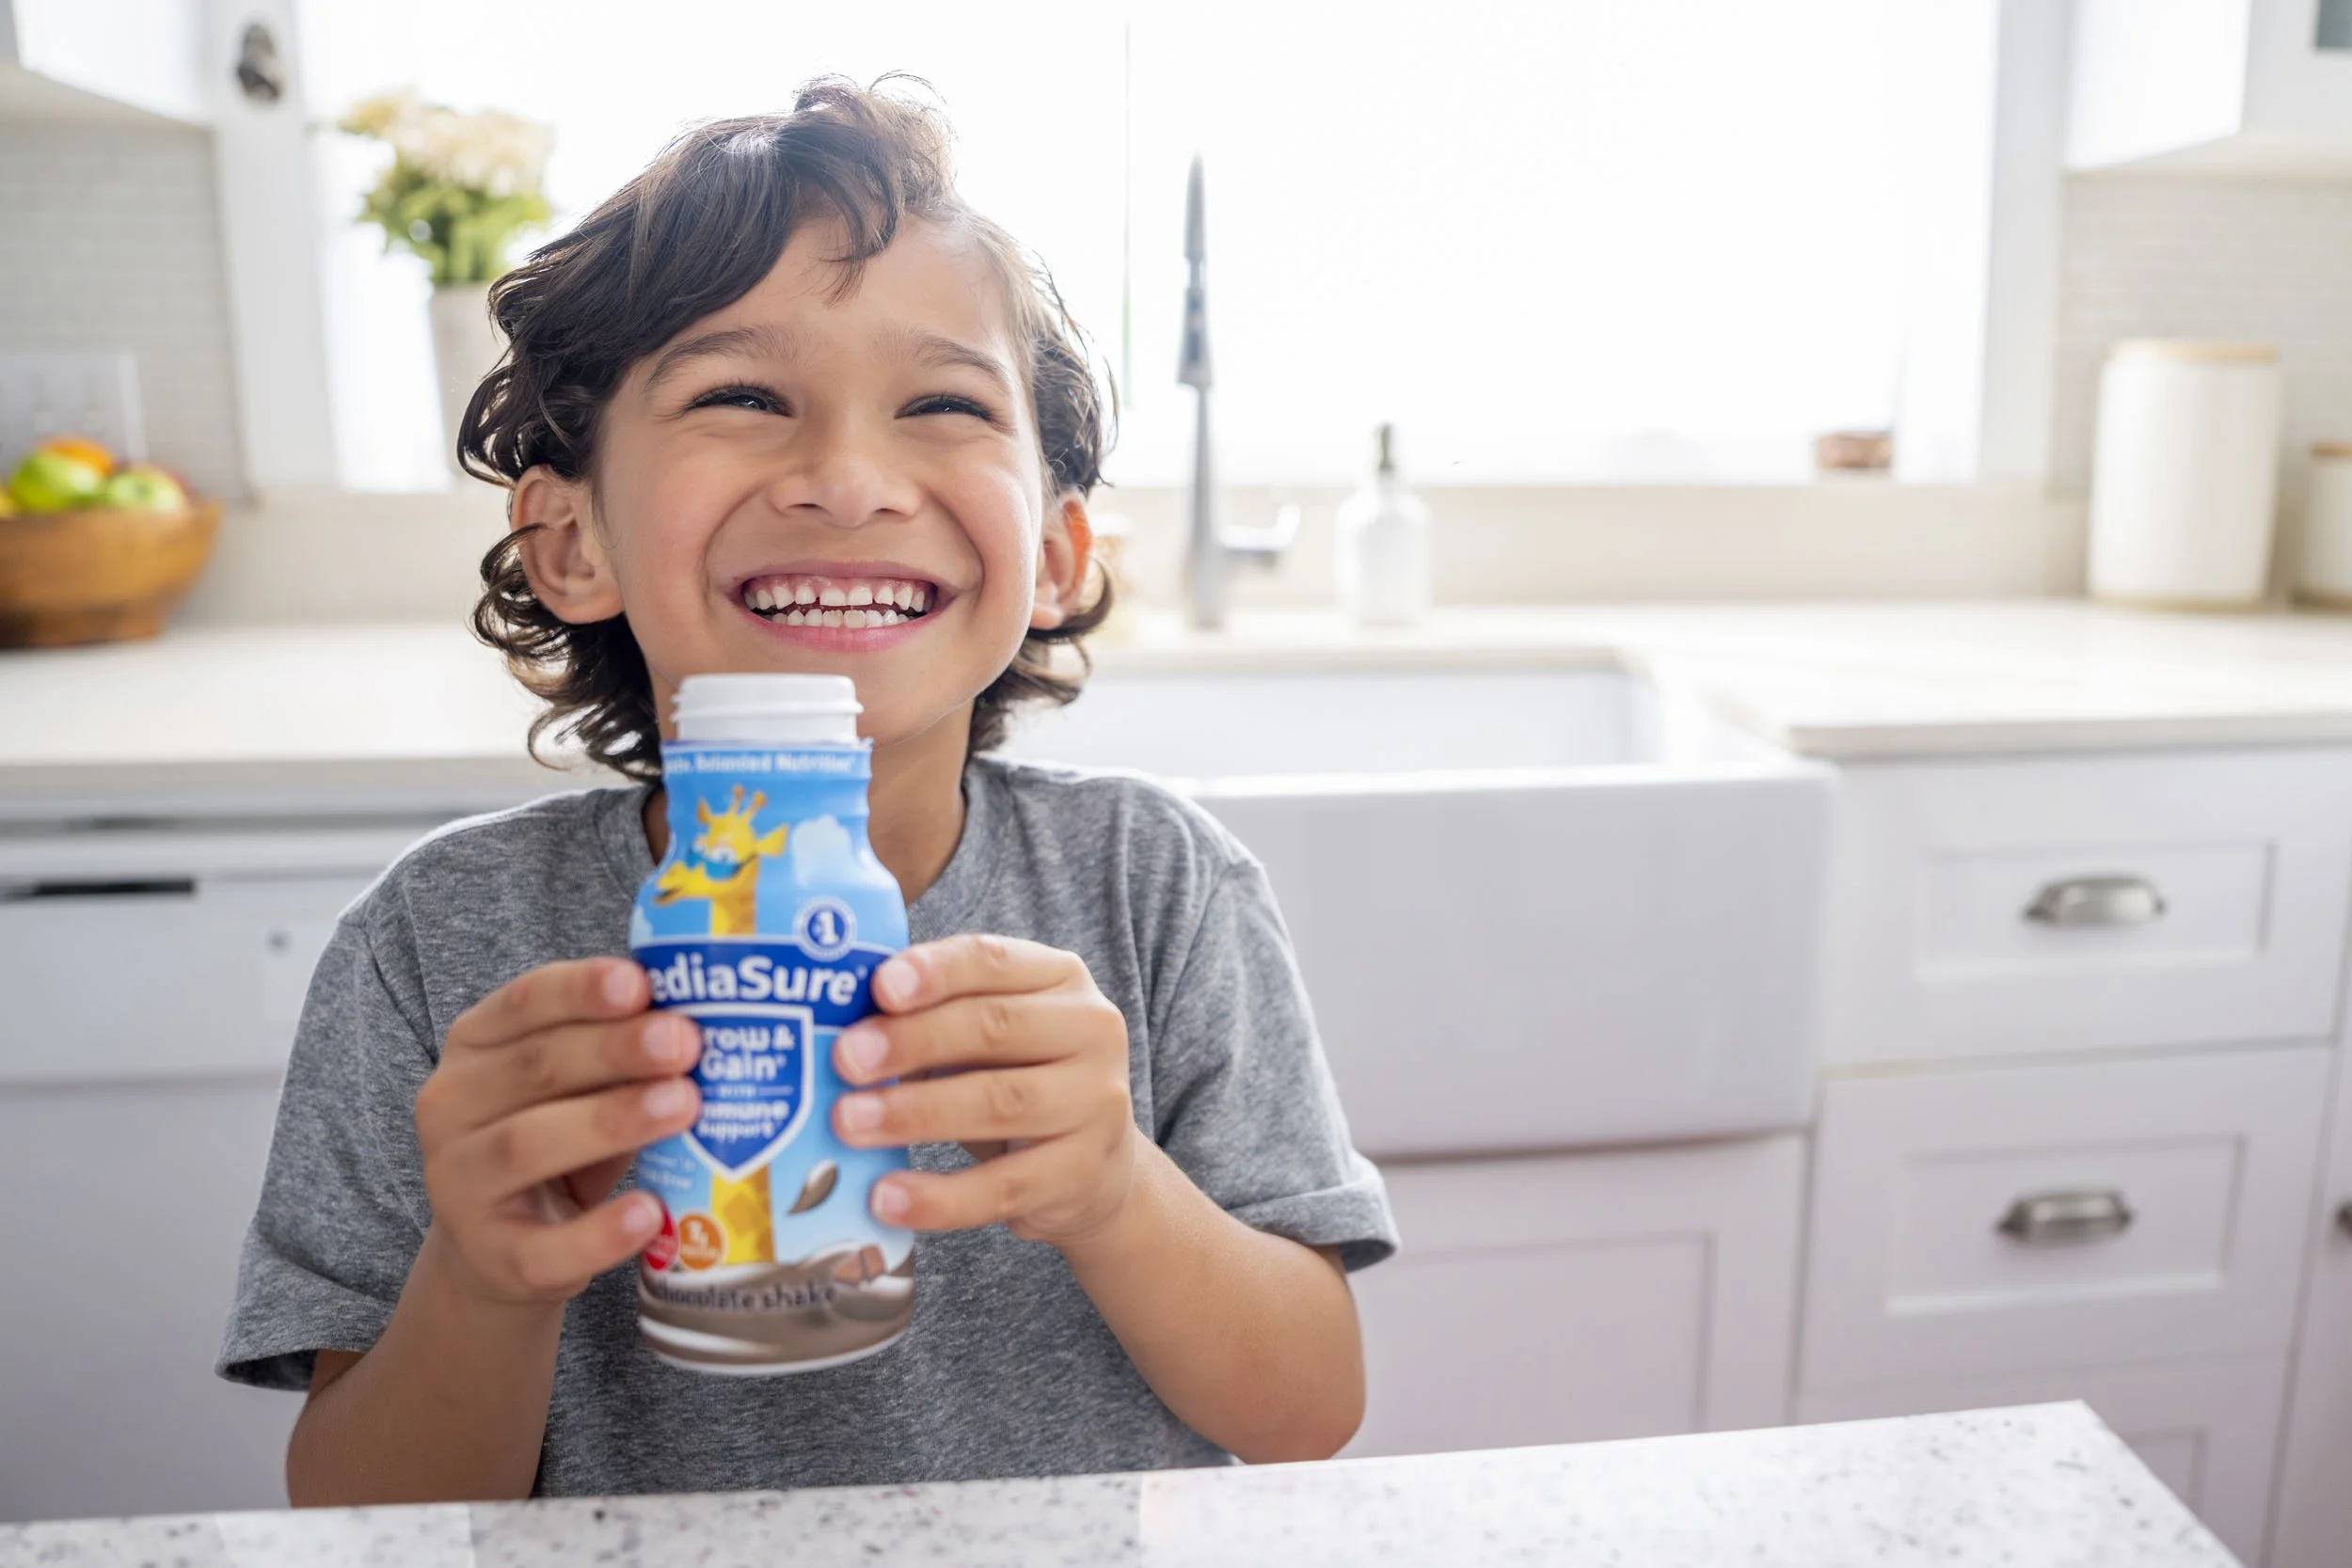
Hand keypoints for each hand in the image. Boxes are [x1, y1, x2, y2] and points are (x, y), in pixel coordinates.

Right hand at [414, 957, 702, 1305]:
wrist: (499, 1247)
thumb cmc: (554, 1138)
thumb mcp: (576, 1084)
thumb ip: (620, 1051)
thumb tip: (704, 1025)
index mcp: (475, 1045)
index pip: (524, 1002)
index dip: (581, 989)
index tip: (640, 982)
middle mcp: (450, 1108)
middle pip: (535, 1068)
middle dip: (616, 1050)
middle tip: (684, 1043)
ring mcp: (459, 1186)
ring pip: (528, 1145)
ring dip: (611, 1121)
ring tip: (682, 1106)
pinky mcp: (491, 1257)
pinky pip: (545, 1247)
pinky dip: (599, 1232)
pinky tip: (650, 1212)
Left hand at [831, 935, 1136, 1246]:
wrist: (1093, 1167)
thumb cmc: (1016, 1079)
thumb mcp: (986, 1036)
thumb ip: (932, 1018)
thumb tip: (842, 1030)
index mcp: (1059, 977)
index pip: (993, 960)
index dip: (935, 972)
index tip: (879, 987)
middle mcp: (1091, 1030)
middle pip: (995, 1027)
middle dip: (912, 1041)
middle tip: (844, 1060)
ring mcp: (1095, 1103)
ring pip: (999, 1103)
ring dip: (915, 1113)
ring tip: (848, 1124)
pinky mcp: (1083, 1172)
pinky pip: (1003, 1187)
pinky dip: (940, 1197)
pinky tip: (887, 1198)